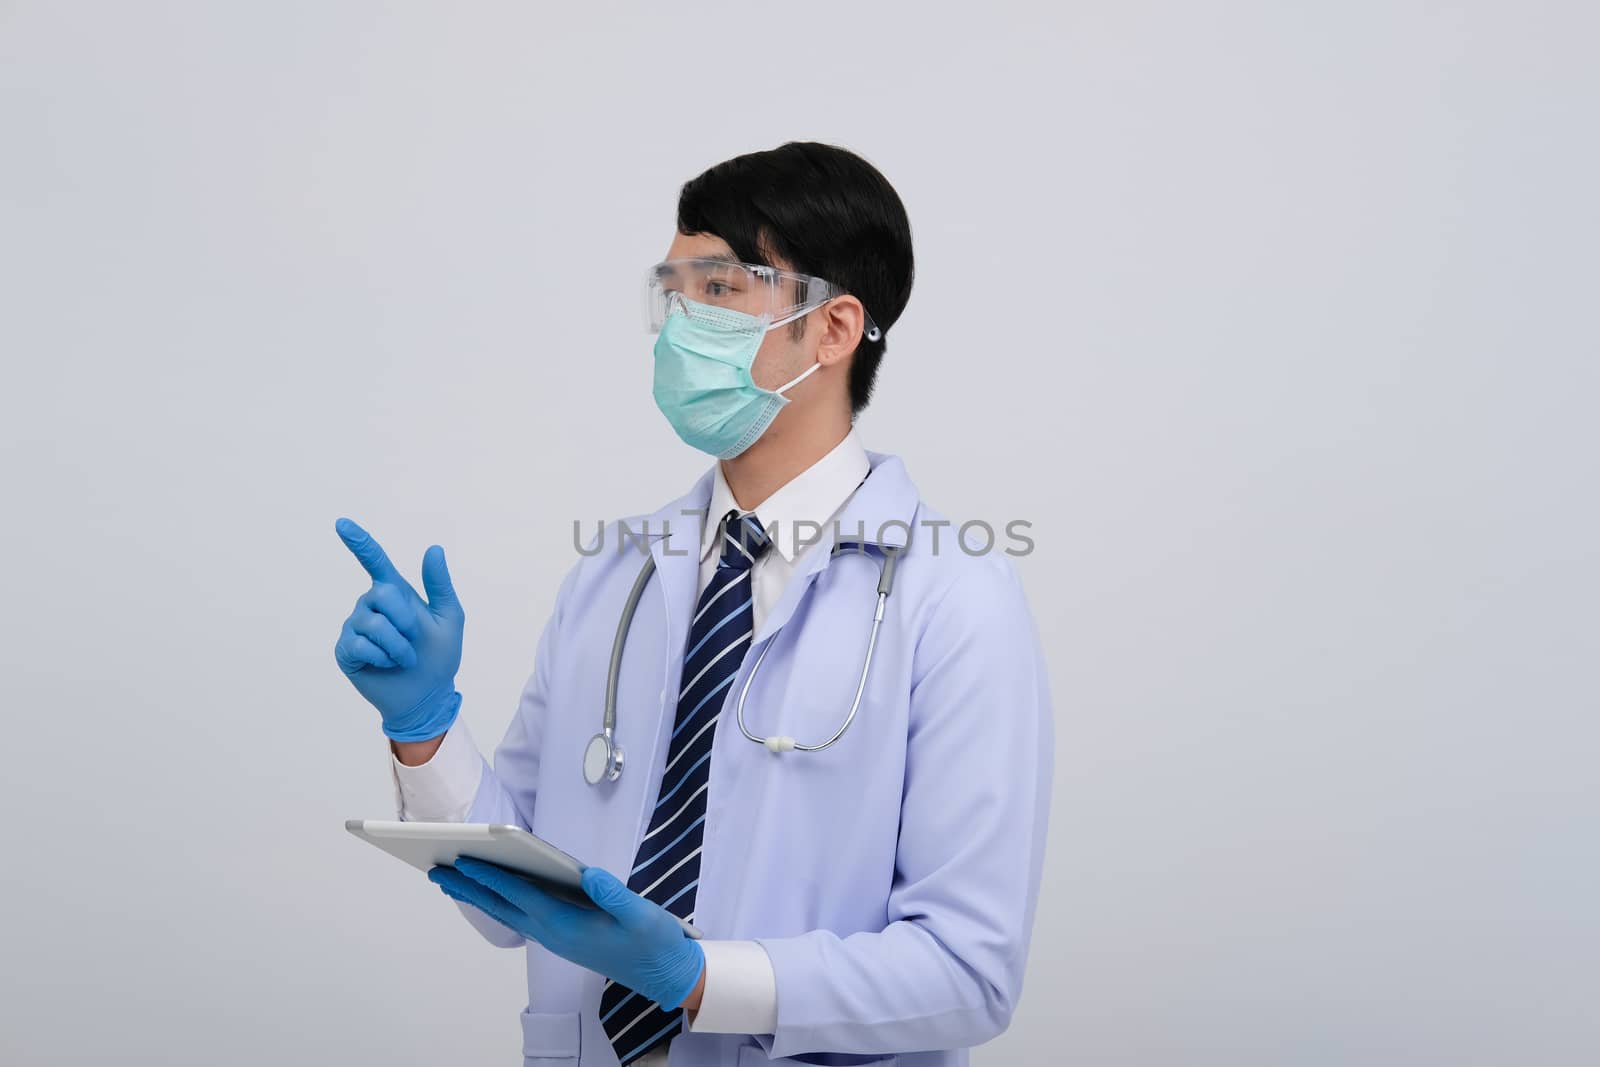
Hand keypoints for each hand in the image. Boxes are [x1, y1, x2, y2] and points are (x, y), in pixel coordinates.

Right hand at [332, 517, 464, 741]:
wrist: (428, 696)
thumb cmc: (439, 656)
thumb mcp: (449, 618)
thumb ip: (439, 584)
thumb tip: (433, 548)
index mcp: (396, 594)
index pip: (375, 561)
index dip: (359, 542)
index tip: (342, 524)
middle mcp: (371, 605)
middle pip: (381, 593)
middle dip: (405, 619)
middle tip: (414, 640)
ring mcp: (355, 627)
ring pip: (372, 624)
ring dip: (397, 645)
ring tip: (403, 658)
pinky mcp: (346, 650)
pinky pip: (360, 645)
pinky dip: (382, 658)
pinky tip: (387, 665)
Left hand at [430, 858, 705, 1010]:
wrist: (666, 976)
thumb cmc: (655, 944)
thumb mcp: (642, 916)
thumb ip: (615, 896)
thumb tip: (589, 874)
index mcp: (568, 925)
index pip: (521, 895)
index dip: (492, 876)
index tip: (464, 860)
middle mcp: (554, 934)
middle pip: (503, 906)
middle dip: (469, 887)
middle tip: (437, 870)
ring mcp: (557, 938)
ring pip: (509, 913)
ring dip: (479, 896)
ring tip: (454, 880)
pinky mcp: (564, 937)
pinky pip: (522, 917)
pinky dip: (501, 902)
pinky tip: (494, 894)